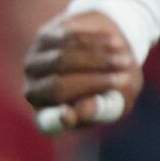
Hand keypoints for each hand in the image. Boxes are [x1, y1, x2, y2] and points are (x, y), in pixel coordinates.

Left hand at [24, 10, 142, 132]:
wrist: (107, 49)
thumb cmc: (112, 87)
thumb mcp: (115, 103)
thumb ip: (101, 110)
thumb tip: (84, 110)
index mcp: (48, 119)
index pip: (47, 123)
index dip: (57, 120)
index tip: (68, 115)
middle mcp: (33, 93)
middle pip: (59, 86)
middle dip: (95, 81)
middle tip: (125, 78)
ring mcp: (35, 63)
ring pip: (64, 59)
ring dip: (99, 59)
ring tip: (125, 60)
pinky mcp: (44, 38)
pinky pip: (70, 38)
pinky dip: (96, 41)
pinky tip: (116, 43)